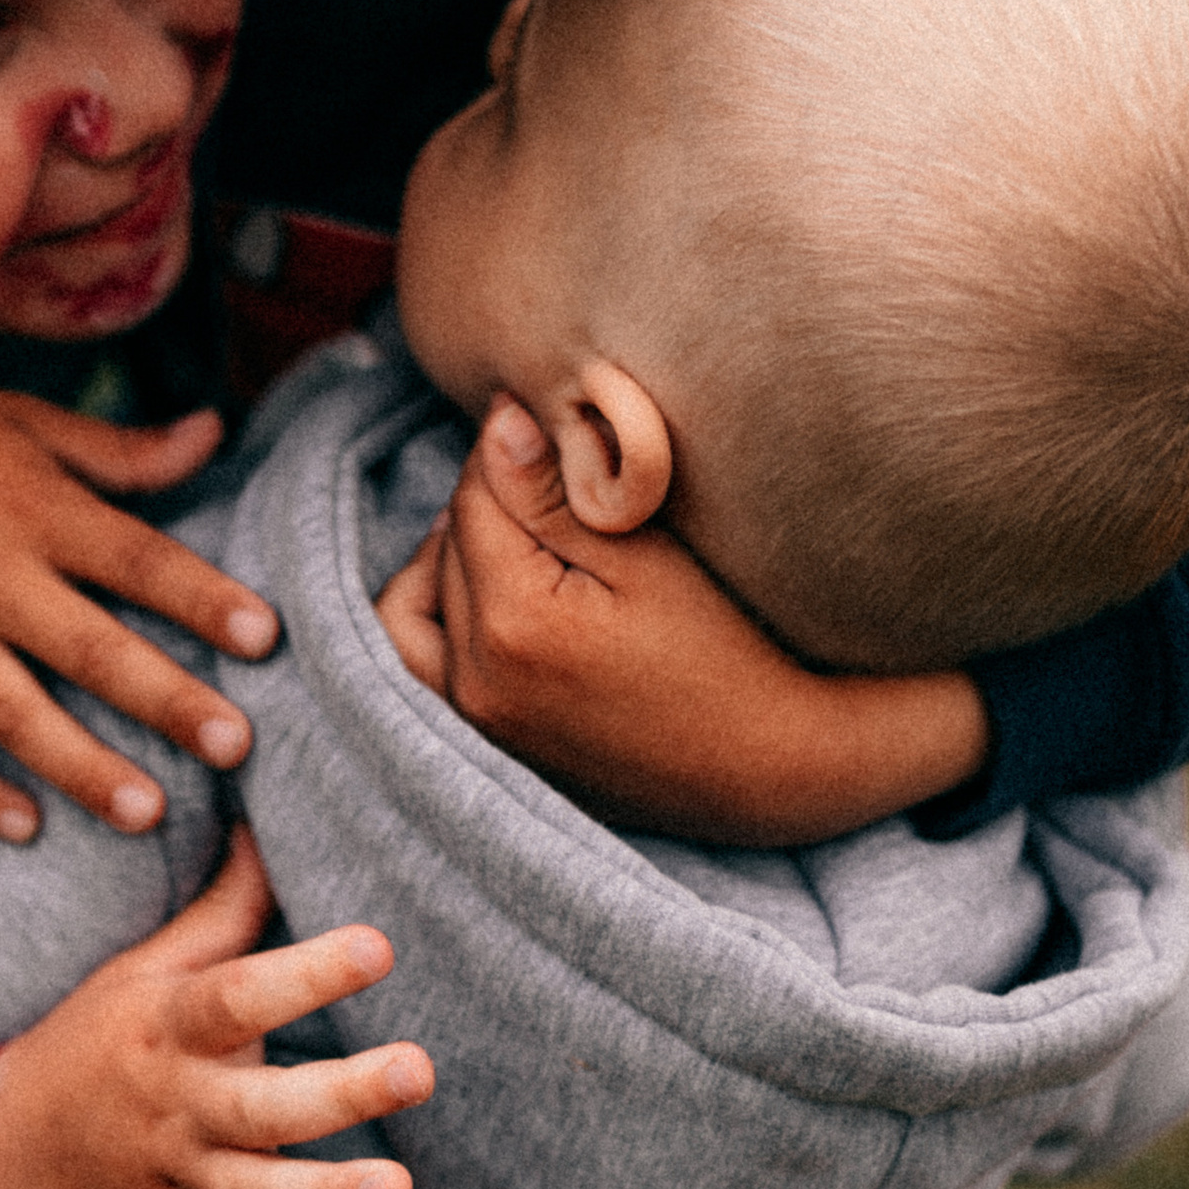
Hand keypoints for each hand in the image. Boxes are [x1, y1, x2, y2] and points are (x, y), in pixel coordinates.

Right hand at [0, 280, 279, 841]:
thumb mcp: (26, 419)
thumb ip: (121, 449)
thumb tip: (216, 431)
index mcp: (35, 509)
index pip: (136, 559)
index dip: (202, 597)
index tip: (266, 637)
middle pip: (89, 649)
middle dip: (166, 701)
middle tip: (237, 747)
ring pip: (13, 714)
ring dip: (81, 767)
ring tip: (150, 812)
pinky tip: (22, 825)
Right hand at [0, 831, 434, 1188]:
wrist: (0, 1164)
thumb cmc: (89, 1045)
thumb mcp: (138, 971)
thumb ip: (220, 910)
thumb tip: (274, 821)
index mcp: (166, 1032)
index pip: (239, 996)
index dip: (307, 972)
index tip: (379, 944)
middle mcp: (179, 1114)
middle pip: (262, 1108)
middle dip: (338, 1093)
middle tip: (415, 1067)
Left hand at [374, 398, 989, 847]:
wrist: (773, 766)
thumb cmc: (733, 651)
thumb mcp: (652, 556)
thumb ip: (560, 491)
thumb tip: (496, 421)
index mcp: (515, 621)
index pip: (478, 491)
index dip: (518, 444)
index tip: (564, 429)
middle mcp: (477, 677)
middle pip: (448, 543)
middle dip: (491, 497)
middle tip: (556, 474)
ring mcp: (477, 719)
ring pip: (416, 602)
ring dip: (451, 554)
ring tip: (515, 532)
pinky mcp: (490, 742)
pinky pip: (423, 664)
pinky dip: (440, 616)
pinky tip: (490, 593)